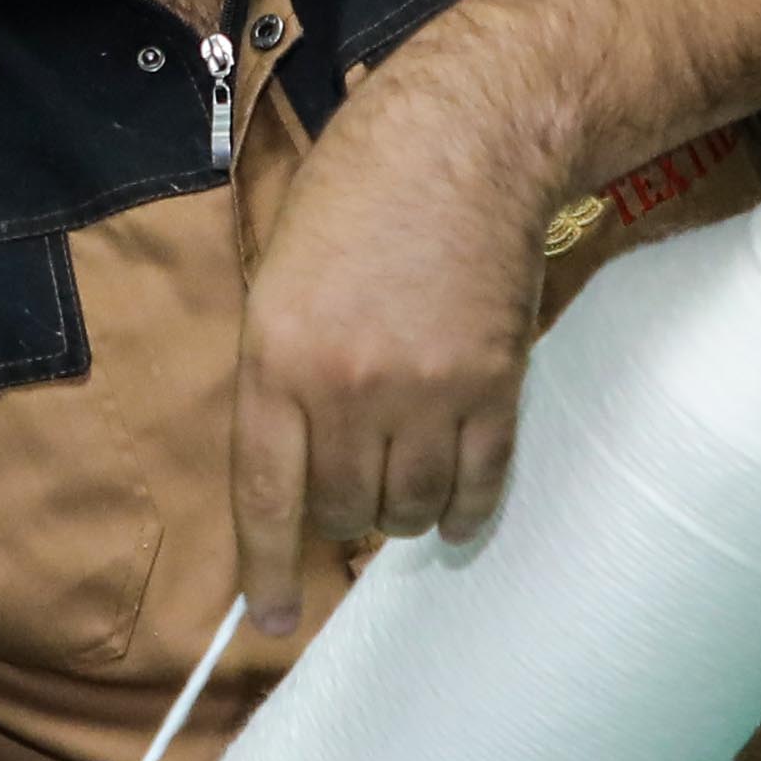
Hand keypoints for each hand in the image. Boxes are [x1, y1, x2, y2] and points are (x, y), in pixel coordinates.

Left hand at [231, 65, 569, 633]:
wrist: (464, 139)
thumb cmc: (357, 194)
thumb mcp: (278, 278)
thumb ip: (278, 375)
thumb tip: (290, 473)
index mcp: (278, 357)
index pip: (266, 496)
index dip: (265, 570)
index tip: (266, 620)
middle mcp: (349, 387)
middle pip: (343, 512)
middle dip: (341, 521)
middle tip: (349, 494)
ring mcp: (428, 391)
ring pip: (408, 510)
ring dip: (400, 514)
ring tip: (400, 478)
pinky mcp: (494, 387)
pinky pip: (479, 487)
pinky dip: (463, 509)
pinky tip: (452, 505)